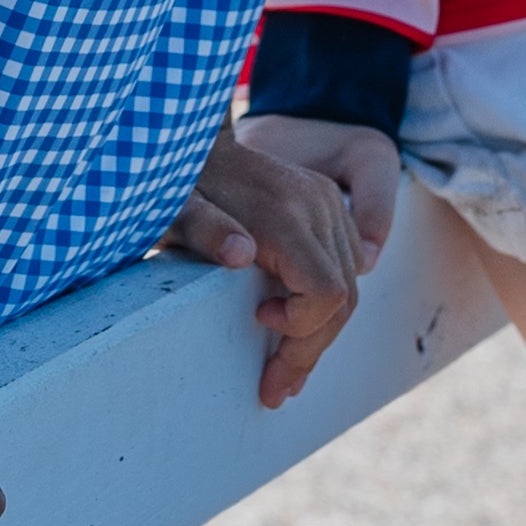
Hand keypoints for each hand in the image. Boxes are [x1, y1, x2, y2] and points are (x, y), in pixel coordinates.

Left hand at [166, 116, 394, 407]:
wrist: (187, 135)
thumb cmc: (175, 182)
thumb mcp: (177, 208)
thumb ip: (207, 230)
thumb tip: (241, 255)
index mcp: (287, 214)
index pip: (327, 292)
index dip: (302, 328)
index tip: (259, 326)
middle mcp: (318, 205)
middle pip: (343, 297)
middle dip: (310, 350)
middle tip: (274, 390)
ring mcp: (326, 202)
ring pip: (349, 284)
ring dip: (319, 332)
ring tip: (281, 371)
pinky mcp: (324, 203)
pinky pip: (343, 264)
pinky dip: (323, 302)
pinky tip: (288, 326)